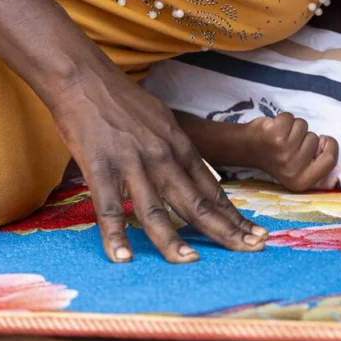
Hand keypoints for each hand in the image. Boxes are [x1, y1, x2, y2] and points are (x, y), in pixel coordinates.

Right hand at [49, 58, 268, 263]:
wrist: (85, 78)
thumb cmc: (124, 101)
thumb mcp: (163, 121)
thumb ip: (180, 150)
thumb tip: (200, 174)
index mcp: (179, 147)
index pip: (213, 190)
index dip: (234, 216)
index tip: (256, 234)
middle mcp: (163, 157)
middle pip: (196, 203)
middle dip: (225, 231)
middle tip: (250, 251)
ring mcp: (132, 163)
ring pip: (156, 210)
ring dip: (173, 240)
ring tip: (190, 262)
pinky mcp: (100, 167)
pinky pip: (109, 208)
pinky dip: (115, 235)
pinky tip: (122, 257)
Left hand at [243, 113, 339, 191]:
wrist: (247, 148)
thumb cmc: (277, 155)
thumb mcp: (299, 167)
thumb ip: (317, 160)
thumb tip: (327, 143)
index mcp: (302, 181)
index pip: (331, 160)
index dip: (329, 145)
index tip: (320, 141)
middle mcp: (294, 169)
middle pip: (315, 139)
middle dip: (305, 136)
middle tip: (288, 144)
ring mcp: (284, 153)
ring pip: (303, 126)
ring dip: (293, 126)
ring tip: (281, 136)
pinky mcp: (275, 137)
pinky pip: (290, 117)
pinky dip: (283, 118)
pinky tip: (274, 129)